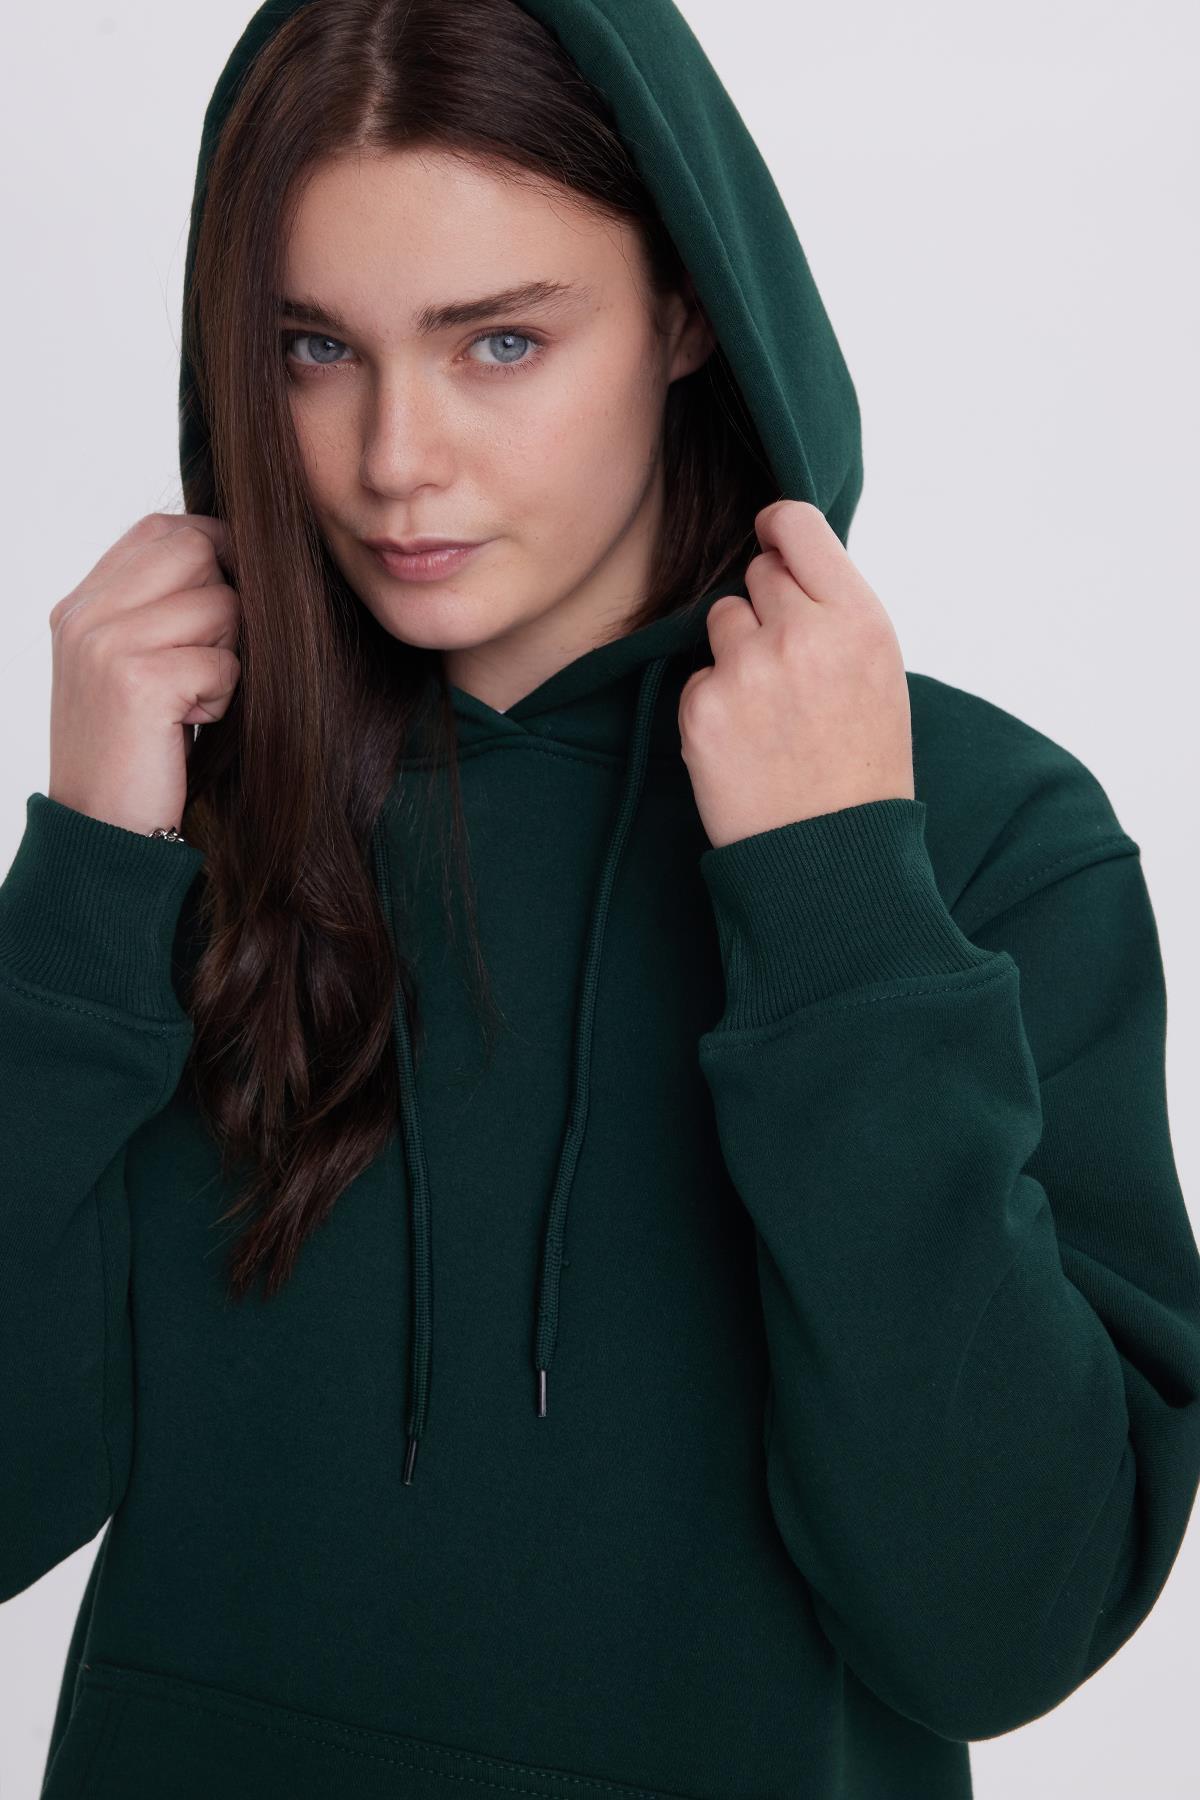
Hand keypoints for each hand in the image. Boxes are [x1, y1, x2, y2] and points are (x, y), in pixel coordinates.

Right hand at [48, 512, 241, 838]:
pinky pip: (224, 662)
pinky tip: (190, 724)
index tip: (230, 599)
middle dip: (227, 604)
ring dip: (227, 657)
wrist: (101, 827)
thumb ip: (161, 607)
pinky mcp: (138, 681)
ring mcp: (106, 644)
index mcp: (82, 604)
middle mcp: (86, 615)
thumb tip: (237, 553)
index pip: (162, 529)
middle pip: (198, 552)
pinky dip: (224, 697)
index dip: (214, 551)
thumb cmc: (135, 750)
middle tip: (210, 660)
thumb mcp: (131, 664)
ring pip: (221, 606)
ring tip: (194, 699)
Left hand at [678, 500, 914, 851]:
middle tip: (792, 669)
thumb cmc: (863, 765)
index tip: (771, 538)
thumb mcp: (879, 672)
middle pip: (758, 574)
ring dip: (737, 653)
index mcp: (858, 618)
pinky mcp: (703, 708)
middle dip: (768, 609)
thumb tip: (784, 557)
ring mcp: (747, 670)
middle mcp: (802, 633)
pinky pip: (699, 676)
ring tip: (772, 712)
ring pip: (722, 620)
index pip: (797, 525)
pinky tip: (748, 744)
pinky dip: (715, 704)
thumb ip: (836, 610)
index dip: (778, 529)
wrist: (832, 857)